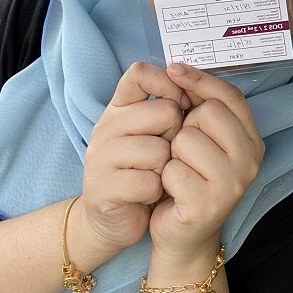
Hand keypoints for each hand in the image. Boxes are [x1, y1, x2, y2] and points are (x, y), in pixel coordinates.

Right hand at [80, 62, 187, 253]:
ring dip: (166, 168)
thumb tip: (193, 87)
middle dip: (176, 137)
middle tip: (165, 154)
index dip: (168, 85)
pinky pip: (148, 182)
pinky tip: (147, 195)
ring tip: (155, 175)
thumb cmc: (144, 171)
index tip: (181, 106)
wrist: (114, 220)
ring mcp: (100, 156)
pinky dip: (155, 192)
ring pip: (158, 149)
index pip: (140, 73)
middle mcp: (106, 126)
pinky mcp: (102, 187)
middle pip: (164, 112)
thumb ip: (168, 107)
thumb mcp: (156, 133)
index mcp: (119, 107)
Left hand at [148, 62, 263, 261]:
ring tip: (179, 172)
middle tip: (184, 151)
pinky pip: (172, 171)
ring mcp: (233, 184)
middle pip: (208, 113)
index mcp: (252, 141)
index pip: (230, 96)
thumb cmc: (189, 181)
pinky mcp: (209, 205)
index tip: (173, 69)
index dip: (200, 79)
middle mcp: (251, 160)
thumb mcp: (200, 140)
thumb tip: (177, 69)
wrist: (183, 237)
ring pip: (186, 140)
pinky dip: (163, 179)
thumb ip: (199, 108)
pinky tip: (172, 192)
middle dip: (184, 126)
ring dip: (172, 155)